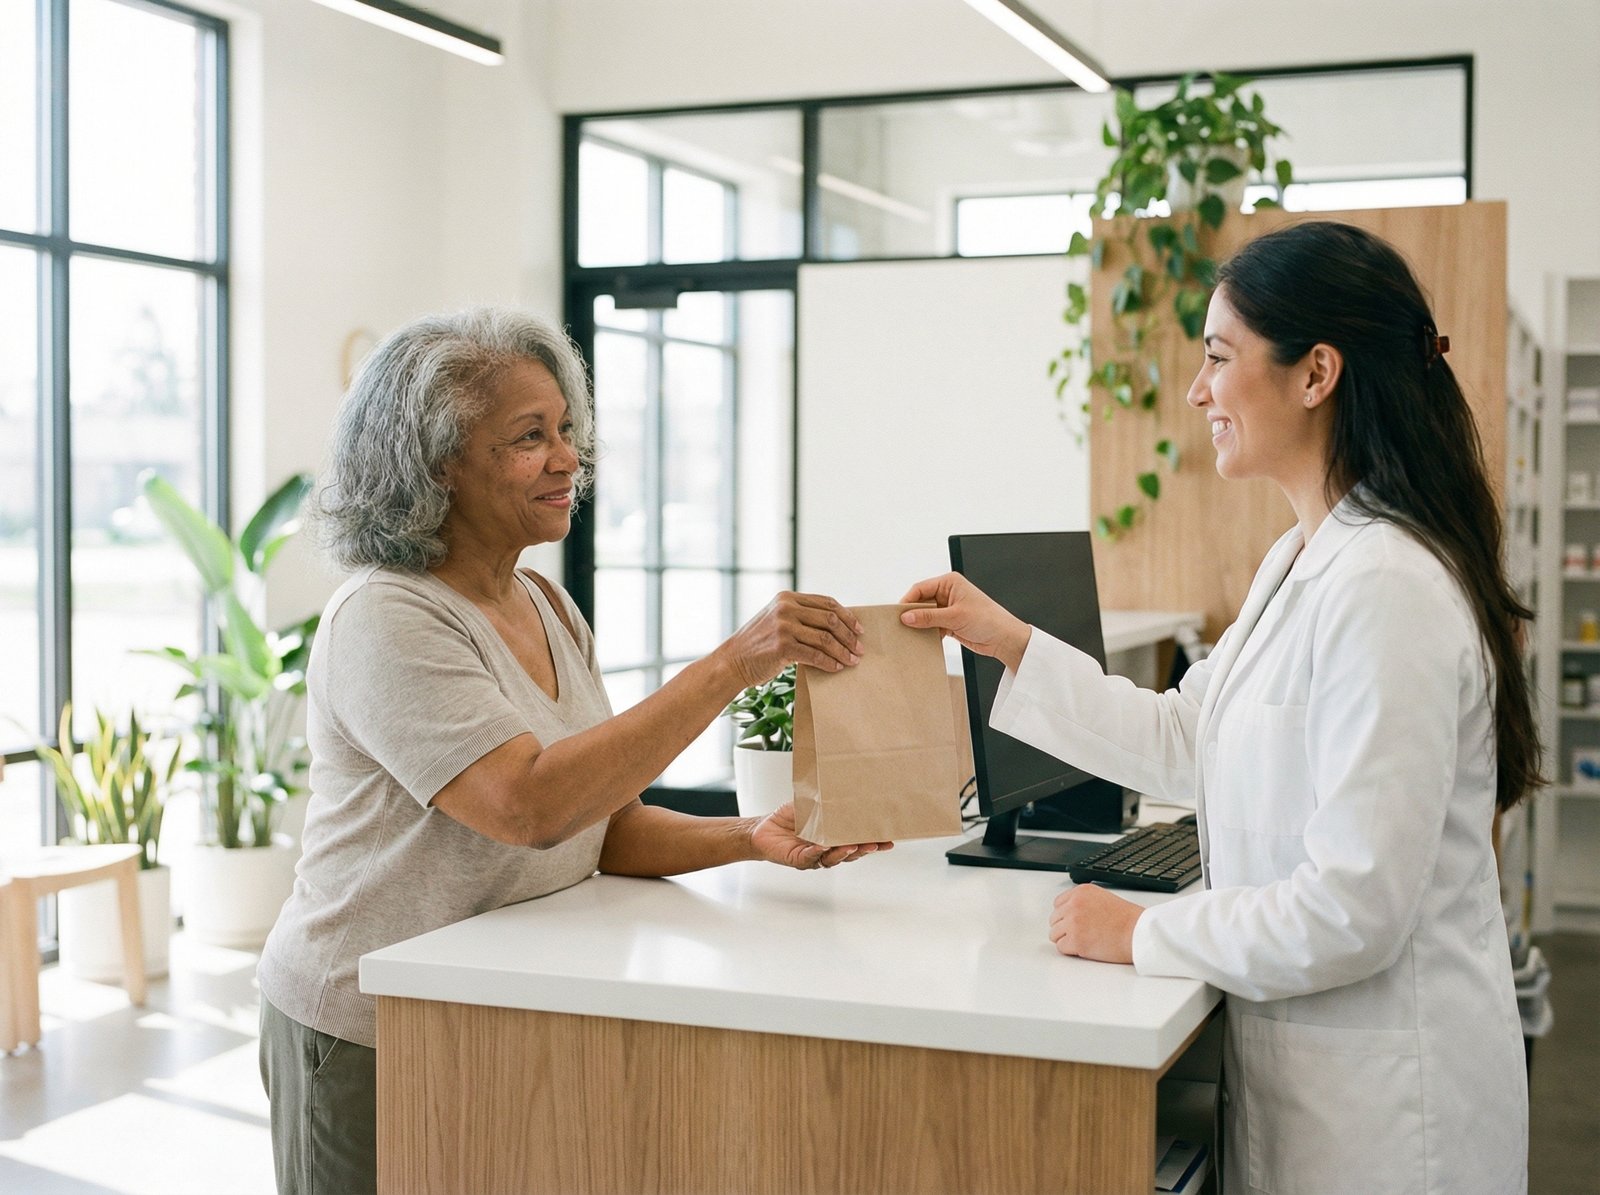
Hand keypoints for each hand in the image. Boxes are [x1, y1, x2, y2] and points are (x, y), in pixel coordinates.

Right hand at [716, 591, 864, 688]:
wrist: (732, 661)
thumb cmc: (759, 644)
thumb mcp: (778, 620)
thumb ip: (801, 617)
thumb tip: (838, 626)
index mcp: (788, 597)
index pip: (827, 603)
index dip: (847, 616)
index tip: (859, 630)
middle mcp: (786, 607)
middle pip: (830, 619)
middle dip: (849, 635)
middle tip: (860, 649)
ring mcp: (783, 626)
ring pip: (825, 638)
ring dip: (843, 651)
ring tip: (852, 661)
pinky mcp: (782, 646)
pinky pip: (815, 655)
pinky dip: (829, 662)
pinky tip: (836, 668)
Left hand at [750, 802, 892, 870]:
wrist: (764, 829)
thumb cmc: (790, 818)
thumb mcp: (812, 805)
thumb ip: (827, 801)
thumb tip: (843, 782)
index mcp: (834, 839)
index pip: (858, 842)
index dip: (874, 843)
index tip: (889, 840)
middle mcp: (827, 851)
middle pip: (850, 854)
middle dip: (865, 850)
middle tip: (876, 844)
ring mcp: (814, 857)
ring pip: (832, 859)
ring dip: (844, 853)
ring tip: (854, 846)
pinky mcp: (798, 860)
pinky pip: (810, 857)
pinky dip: (817, 852)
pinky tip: (824, 847)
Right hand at [898, 573, 1031, 671]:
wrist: (1004, 639)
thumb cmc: (988, 620)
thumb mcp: (955, 617)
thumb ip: (929, 617)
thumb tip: (907, 617)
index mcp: (950, 582)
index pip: (920, 588)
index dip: (908, 601)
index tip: (898, 614)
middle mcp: (948, 592)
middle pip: (921, 602)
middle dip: (912, 614)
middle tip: (900, 626)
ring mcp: (948, 608)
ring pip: (925, 615)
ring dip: (919, 625)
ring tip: (910, 634)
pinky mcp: (949, 622)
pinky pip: (931, 626)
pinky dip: (926, 632)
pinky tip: (922, 640)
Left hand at [1048, 884, 1142, 963]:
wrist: (1139, 933)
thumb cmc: (1127, 920)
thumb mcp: (1102, 898)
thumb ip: (1083, 902)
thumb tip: (1068, 913)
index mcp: (1080, 892)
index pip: (1058, 904)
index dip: (1066, 916)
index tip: (1076, 922)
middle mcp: (1074, 904)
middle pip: (1054, 920)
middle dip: (1065, 928)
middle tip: (1082, 934)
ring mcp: (1073, 922)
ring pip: (1054, 934)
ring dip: (1066, 939)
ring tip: (1085, 941)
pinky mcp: (1076, 940)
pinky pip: (1061, 947)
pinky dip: (1071, 950)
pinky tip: (1085, 948)